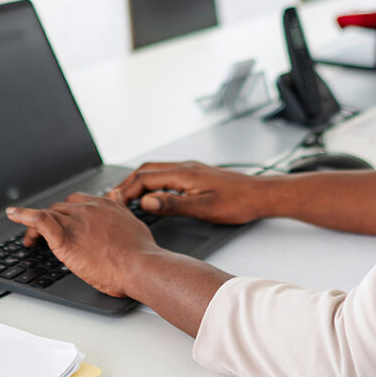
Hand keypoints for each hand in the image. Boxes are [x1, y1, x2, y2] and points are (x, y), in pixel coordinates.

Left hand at [6, 191, 156, 297]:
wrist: (138, 264)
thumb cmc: (139, 251)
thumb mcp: (133, 221)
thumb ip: (120, 207)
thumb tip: (115, 194)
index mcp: (104, 205)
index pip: (78, 201)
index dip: (67, 211)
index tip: (63, 222)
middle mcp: (88, 209)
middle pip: (61, 208)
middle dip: (52, 220)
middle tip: (46, 237)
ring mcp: (75, 222)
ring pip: (48, 214)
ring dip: (35, 223)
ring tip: (29, 237)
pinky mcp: (64, 237)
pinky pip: (39, 219)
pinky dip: (22, 214)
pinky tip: (12, 214)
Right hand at [112, 161, 265, 224]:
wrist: (260, 195)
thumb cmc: (238, 203)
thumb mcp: (204, 208)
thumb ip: (174, 204)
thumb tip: (148, 201)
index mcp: (185, 174)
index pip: (145, 178)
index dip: (126, 191)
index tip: (115, 204)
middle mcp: (186, 167)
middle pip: (147, 170)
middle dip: (127, 183)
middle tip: (114, 200)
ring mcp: (191, 170)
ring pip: (156, 171)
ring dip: (139, 182)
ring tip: (127, 197)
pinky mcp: (197, 175)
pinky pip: (166, 174)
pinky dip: (152, 182)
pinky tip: (152, 194)